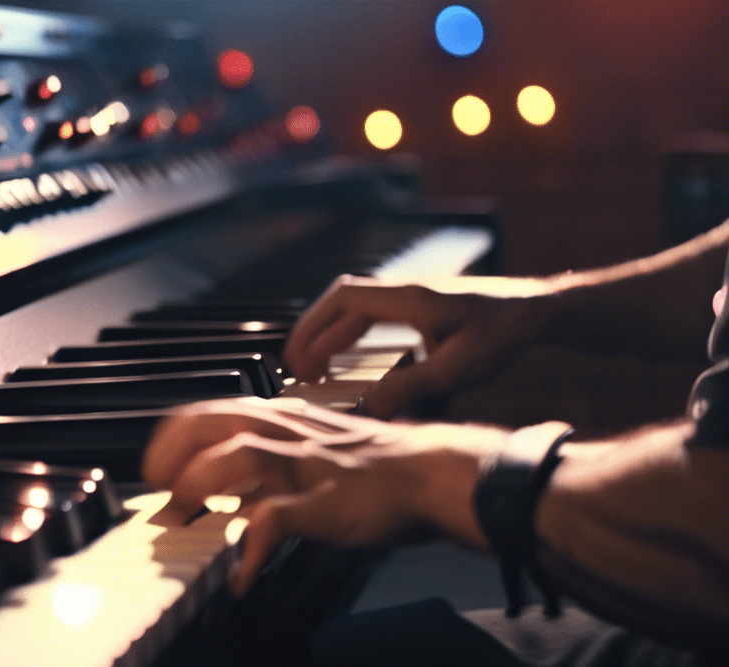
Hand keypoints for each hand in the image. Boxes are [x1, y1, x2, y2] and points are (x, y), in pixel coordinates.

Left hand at [141, 397, 506, 594]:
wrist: (437, 473)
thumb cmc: (380, 464)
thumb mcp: (319, 446)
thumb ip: (276, 457)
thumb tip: (235, 483)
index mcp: (285, 418)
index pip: (213, 409)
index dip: (175, 435)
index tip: (156, 463)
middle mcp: (289, 433)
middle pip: (213, 423)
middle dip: (173, 452)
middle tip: (156, 488)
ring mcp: (306, 466)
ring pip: (237, 457)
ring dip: (199, 486)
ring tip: (180, 521)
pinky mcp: (325, 502)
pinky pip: (275, 521)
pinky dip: (250, 549)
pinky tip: (241, 575)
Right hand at [283, 274, 556, 417]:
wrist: (539, 309)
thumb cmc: (506, 332)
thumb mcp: (459, 368)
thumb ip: (411, 388)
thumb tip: (368, 408)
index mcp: (409, 298)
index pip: (343, 303)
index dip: (314, 331)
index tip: (297, 361)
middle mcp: (404, 291)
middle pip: (339, 302)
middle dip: (311, 333)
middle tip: (293, 368)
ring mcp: (411, 296)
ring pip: (352, 306)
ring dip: (328, 331)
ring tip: (311, 364)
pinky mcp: (419, 305)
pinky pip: (369, 312)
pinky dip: (347, 331)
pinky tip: (346, 355)